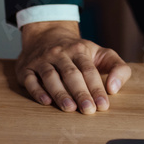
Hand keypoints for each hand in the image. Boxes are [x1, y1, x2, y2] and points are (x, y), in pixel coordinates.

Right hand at [16, 20, 131, 112]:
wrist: (46, 33)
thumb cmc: (78, 51)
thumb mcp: (100, 53)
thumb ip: (117, 67)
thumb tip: (114, 88)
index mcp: (79, 50)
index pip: (89, 70)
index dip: (96, 88)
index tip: (103, 105)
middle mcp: (60, 53)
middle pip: (71, 74)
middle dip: (80, 92)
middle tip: (89, 110)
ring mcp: (42, 60)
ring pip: (50, 76)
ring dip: (60, 93)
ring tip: (70, 109)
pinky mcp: (26, 68)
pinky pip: (30, 80)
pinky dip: (37, 91)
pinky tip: (45, 102)